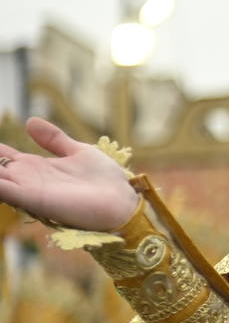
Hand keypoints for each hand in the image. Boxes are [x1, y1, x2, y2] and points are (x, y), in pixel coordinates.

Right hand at [0, 118, 139, 230]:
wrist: (122, 201)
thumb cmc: (104, 180)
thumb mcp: (76, 151)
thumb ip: (53, 139)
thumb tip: (29, 121)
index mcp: (35, 167)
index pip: (1, 158)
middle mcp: (27, 180)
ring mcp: (28, 190)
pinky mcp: (35, 200)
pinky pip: (5, 191)